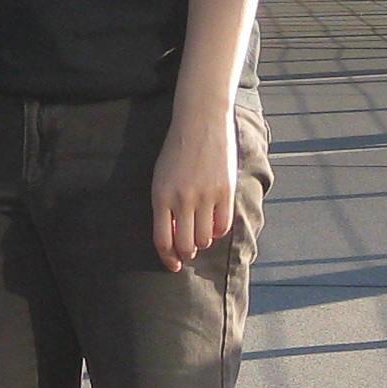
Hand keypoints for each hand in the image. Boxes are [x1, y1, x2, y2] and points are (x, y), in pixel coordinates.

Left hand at [152, 103, 241, 270]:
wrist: (200, 122)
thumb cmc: (177, 150)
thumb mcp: (161, 177)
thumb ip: (165, 206)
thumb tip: (173, 236)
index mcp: (161, 196)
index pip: (163, 240)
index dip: (168, 258)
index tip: (173, 265)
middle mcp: (182, 199)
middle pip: (185, 245)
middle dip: (186, 254)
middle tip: (189, 253)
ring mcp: (205, 195)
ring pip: (205, 238)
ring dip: (203, 241)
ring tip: (201, 232)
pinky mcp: (225, 191)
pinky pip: (222, 225)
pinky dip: (218, 230)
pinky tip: (214, 224)